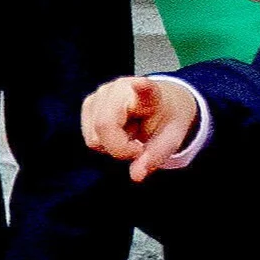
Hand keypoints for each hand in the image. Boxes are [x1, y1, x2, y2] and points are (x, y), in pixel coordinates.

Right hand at [79, 76, 199, 180]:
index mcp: (150, 94)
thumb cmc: (165, 121)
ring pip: (94, 137)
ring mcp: (101, 94)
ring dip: (112, 146)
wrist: (161, 105)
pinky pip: (90, 138)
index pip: (145, 89)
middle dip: (120, 148)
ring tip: (130, 135)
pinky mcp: (89, 104)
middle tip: (138, 148)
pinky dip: (104, 143)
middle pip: (105, 126)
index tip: (141, 83)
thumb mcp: (170, 141)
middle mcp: (121, 88)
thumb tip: (136, 176)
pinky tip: (118, 133)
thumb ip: (155, 156)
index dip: (142, 88)